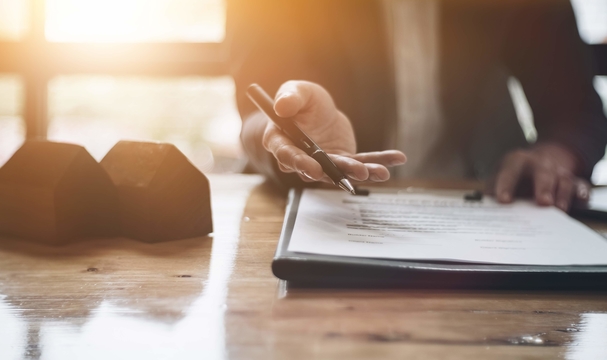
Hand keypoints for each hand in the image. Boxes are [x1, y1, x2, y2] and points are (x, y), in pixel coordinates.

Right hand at [262, 80, 405, 182]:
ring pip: (341, 170)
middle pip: (318, 169)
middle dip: (339, 173)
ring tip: (381, 172)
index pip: (288, 155)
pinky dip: (379, 161)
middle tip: (358, 172)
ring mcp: (324, 163)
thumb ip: (290, 98)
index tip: (315, 169)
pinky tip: (397, 159)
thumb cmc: (300, 100)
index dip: (300, 164)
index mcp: (281, 142)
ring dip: (362, 172)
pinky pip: (361, 162)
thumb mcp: (295, 91)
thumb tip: (282, 106)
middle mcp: (301, 159)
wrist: (316, 110)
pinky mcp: (343, 161)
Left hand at [493, 143, 589, 210]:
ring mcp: (558, 172)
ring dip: (562, 194)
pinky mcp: (573, 182)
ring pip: (564, 180)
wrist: (539, 161)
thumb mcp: (499, 177)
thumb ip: (492, 190)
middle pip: (542, 172)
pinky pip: (580, 186)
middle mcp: (539, 163)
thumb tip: (486, 209)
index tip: (503, 200)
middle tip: (542, 203)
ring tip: (559, 210)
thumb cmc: (514, 175)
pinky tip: (581, 200)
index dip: (506, 184)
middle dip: (543, 187)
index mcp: (517, 161)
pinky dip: (581, 193)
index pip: (510, 170)